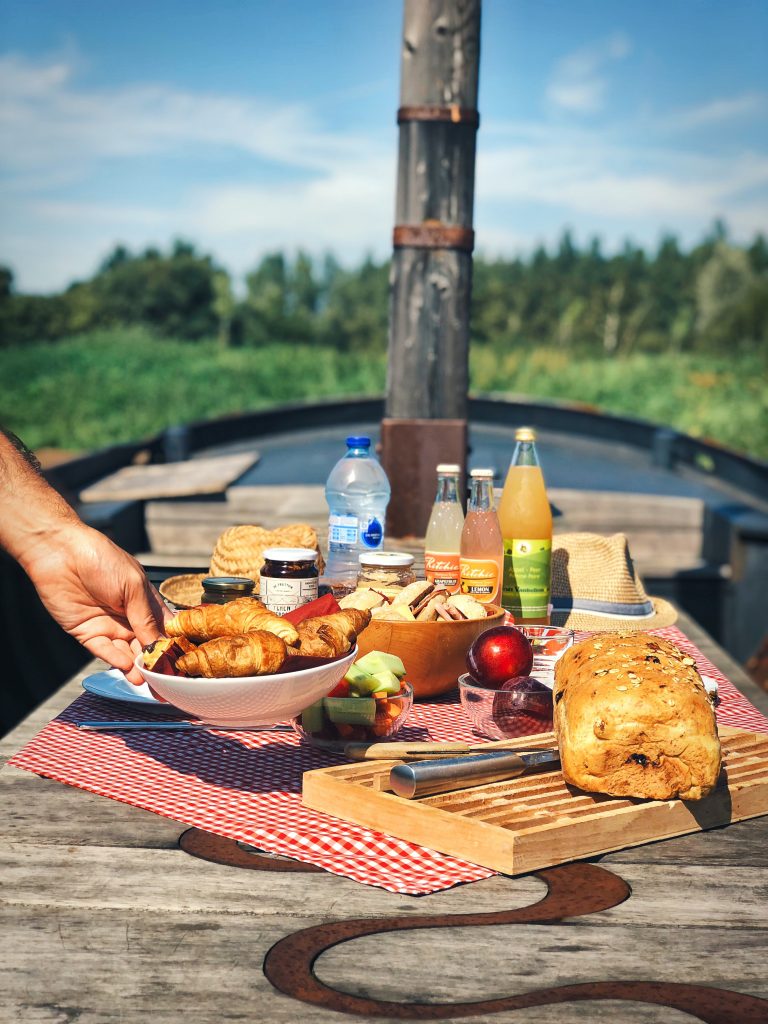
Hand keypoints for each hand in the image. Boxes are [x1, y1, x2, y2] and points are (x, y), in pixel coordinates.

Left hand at [22, 522, 169, 683]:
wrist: (60, 553)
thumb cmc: (101, 559)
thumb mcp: (133, 585)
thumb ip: (146, 616)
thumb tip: (159, 643)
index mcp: (145, 602)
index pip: (164, 629)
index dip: (173, 644)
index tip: (182, 661)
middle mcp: (129, 617)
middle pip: (146, 645)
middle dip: (155, 662)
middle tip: (164, 679)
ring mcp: (109, 626)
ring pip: (127, 652)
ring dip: (136, 666)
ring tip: (146, 679)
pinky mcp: (87, 633)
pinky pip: (104, 651)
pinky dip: (116, 660)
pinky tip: (127, 667)